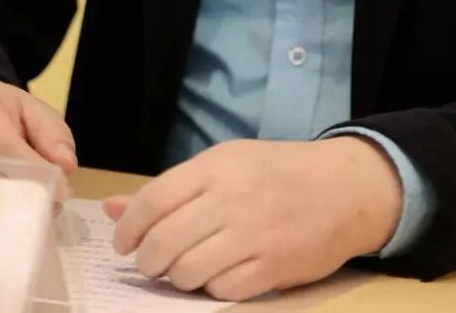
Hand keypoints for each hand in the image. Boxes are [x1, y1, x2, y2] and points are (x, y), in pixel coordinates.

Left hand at [102, 137, 401, 300]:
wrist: (344, 188)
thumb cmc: (277, 172)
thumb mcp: (225, 164)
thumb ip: (170, 189)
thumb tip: (111, 209)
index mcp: (217, 167)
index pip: (153, 200)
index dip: (128, 228)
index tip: (123, 243)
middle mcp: (232, 199)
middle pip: (164, 242)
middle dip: (147, 261)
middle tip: (150, 263)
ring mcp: (254, 236)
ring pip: (188, 272)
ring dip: (177, 278)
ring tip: (184, 268)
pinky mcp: (274, 269)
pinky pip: (222, 291)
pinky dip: (212, 289)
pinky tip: (217, 275)